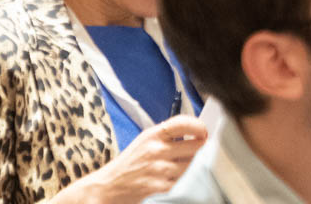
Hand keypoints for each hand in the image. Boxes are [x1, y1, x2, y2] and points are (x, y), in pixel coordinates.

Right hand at [62, 115, 207, 203]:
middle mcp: (156, 150)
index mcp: (153, 135)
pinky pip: (183, 182)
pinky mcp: (160, 187)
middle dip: (200, 150)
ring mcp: (159, 169)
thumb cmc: (129, 165)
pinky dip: (184, 182)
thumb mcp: (144, 142)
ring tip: (183, 169)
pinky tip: (175, 180)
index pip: (183, 123)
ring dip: (193, 168)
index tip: (204, 132)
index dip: (199, 126)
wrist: (107, 188)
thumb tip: (198, 133)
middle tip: (197, 153)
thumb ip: (167, 136)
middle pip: (196, 146)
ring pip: (193, 165)